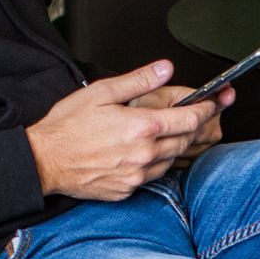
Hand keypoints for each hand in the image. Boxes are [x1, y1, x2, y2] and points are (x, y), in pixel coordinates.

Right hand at [26, 60, 217, 200]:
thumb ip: (139, 80)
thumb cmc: (68, 126)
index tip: (215, 102)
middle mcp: (144, 154)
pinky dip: (155, 163)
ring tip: (167, 133)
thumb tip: (165, 69)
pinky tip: (146, 153)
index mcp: (141, 127)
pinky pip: (152, 177)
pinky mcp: (127, 190)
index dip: (207, 109)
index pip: (189, 119)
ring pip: (171, 160)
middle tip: (200, 115)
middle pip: (185, 140)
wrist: (44, 161)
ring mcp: (137, 175)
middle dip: (196, 126)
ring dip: (175, 146)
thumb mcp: (102, 91)